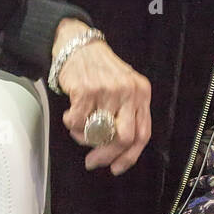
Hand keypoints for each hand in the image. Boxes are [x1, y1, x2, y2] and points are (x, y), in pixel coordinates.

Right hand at [53, 19, 151, 175]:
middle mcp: (129, 92)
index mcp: (142, 94)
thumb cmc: (100, 71)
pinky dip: (71, 124)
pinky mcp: (87, 90)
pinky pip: (77, 123)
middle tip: (93, 162)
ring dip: (83, 137)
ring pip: (96, 133)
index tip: (116, 168)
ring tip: (78, 129)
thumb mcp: (124, 88)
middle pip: (124, 138)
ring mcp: (108, 91)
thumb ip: (126, 115)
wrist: (78, 45)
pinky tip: (70, 114)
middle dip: (107, 155)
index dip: (129, 157)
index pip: (143, 134)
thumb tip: (117, 152)